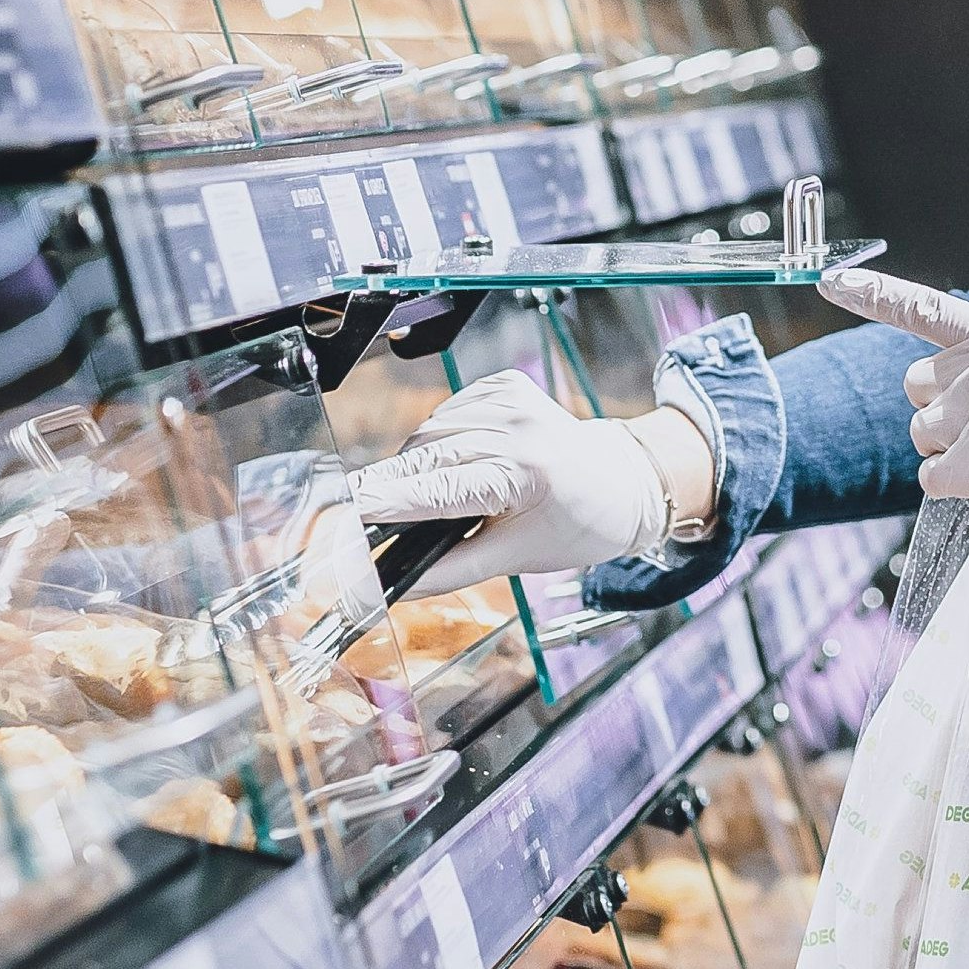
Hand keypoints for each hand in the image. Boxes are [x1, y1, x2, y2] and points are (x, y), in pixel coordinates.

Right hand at [352, 371, 711, 588]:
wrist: (624, 480)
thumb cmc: (578, 523)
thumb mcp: (517, 559)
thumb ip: (448, 571)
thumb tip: (390, 584)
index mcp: (527, 472)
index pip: (438, 490)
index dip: (384, 503)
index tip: (343, 514)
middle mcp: (518, 426)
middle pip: (424, 457)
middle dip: (386, 489)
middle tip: (356, 518)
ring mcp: (510, 398)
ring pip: (427, 435)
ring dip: (417, 467)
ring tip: (441, 500)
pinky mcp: (504, 384)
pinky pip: (445, 415)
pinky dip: (440, 442)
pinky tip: (465, 461)